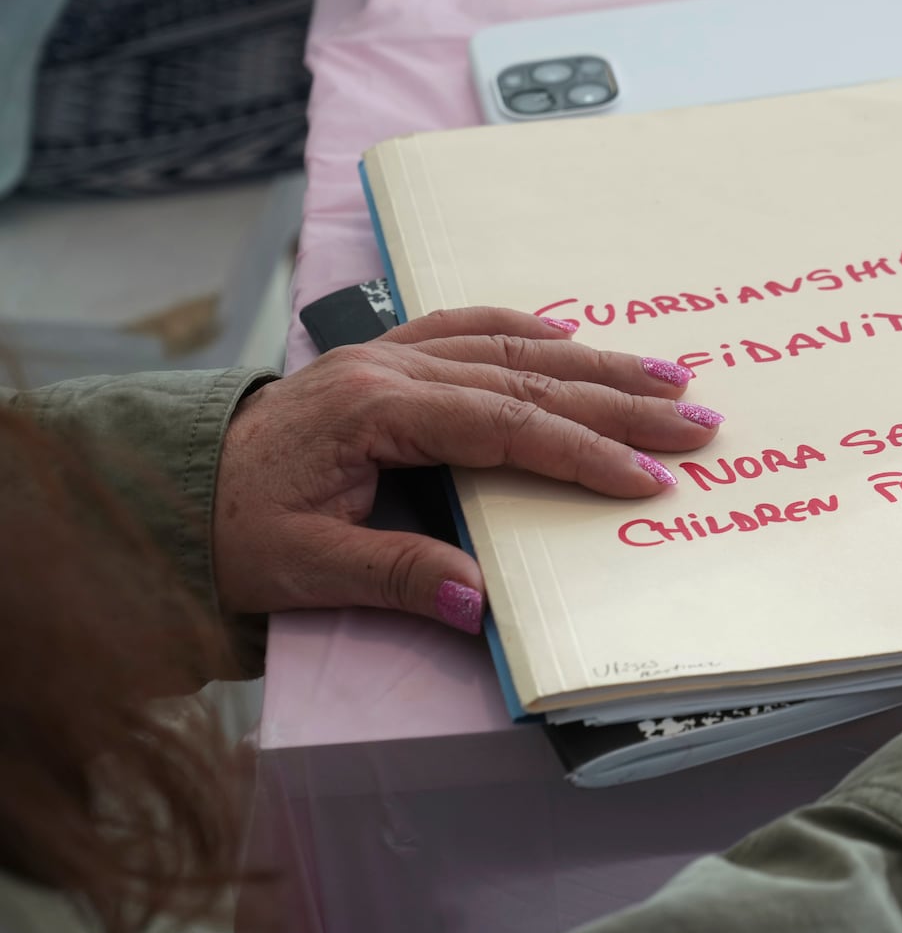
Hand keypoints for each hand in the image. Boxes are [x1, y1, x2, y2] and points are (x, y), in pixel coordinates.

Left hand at [213, 308, 722, 632]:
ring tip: (668, 373)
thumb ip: (394, 578)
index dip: (583, 451)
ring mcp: (391, 354)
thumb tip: (479, 604)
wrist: (174, 483)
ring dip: (597, 359)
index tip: (646, 478)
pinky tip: (574, 338)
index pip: (505, 426)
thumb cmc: (234, 528)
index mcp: (374, 413)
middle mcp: (391, 369)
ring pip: (515, 345)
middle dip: (620, 400)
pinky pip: (474, 327)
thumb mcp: (301, 569)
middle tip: (696, 418)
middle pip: (530, 377)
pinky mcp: (389, 356)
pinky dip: (532, 331)